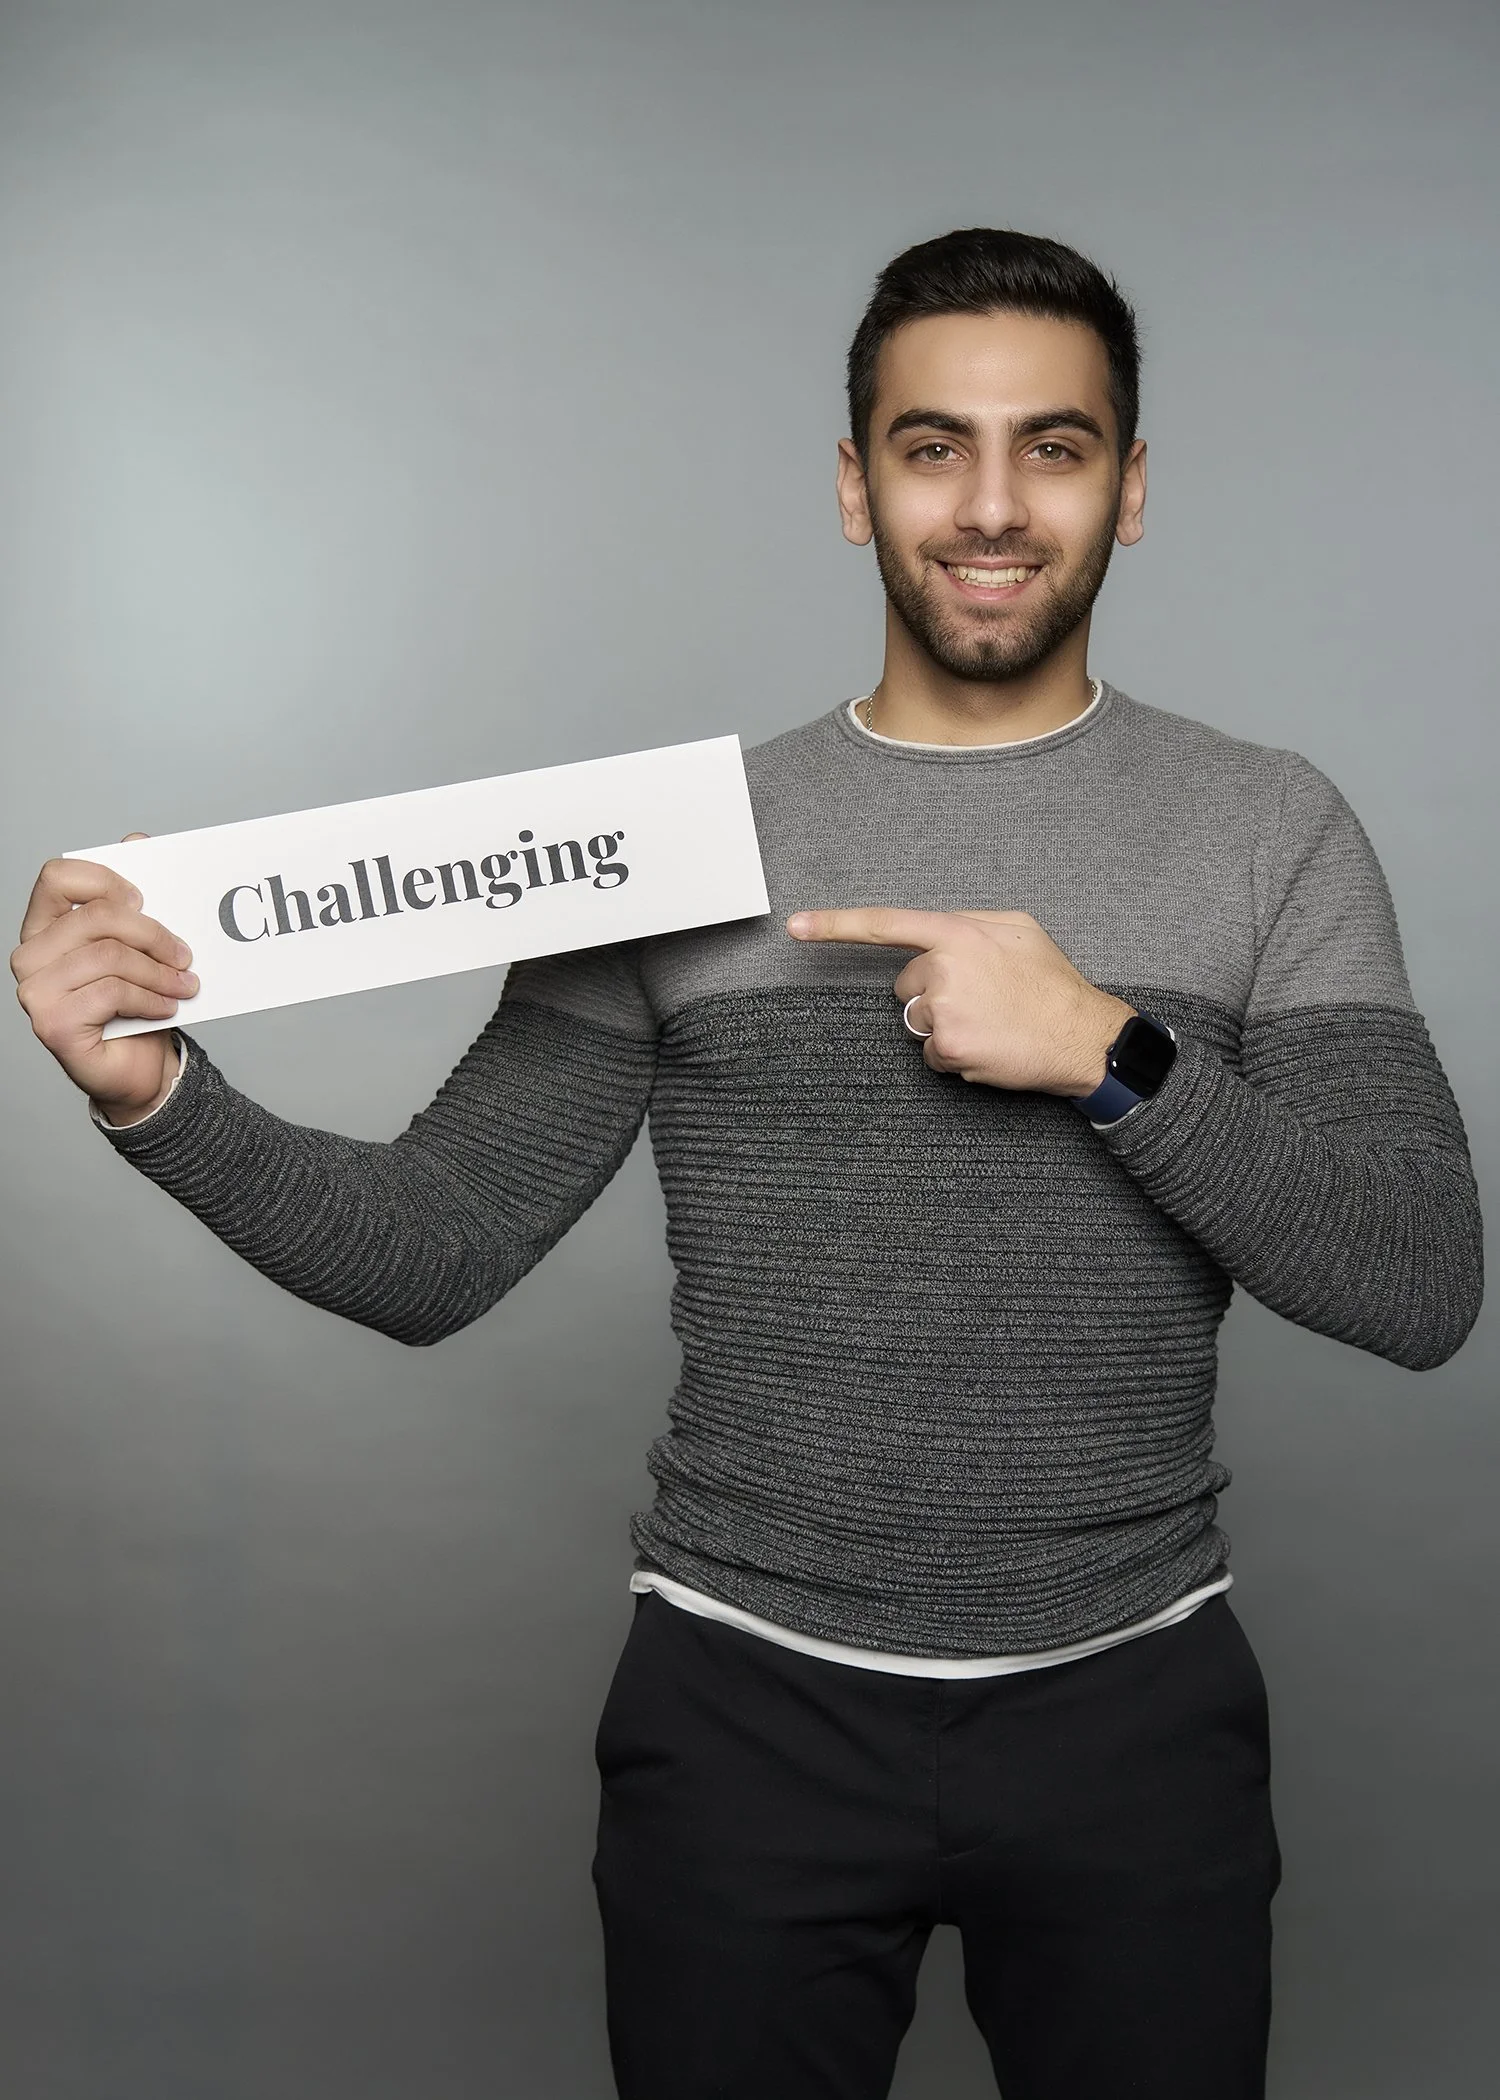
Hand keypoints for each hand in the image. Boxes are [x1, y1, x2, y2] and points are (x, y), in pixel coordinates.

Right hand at [12, 835, 196, 1122]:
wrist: (138, 1069)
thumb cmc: (135, 1004)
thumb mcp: (140, 947)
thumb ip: (134, 899)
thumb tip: (139, 842)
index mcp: (44, 927)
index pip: (58, 876)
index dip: (106, 880)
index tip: (145, 900)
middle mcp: (30, 957)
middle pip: (95, 917)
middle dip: (153, 934)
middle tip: (185, 954)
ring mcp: (35, 992)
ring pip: (109, 957)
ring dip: (159, 972)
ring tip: (185, 985)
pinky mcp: (53, 1024)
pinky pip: (112, 993)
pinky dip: (151, 998)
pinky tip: (167, 1007)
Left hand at [787, 906, 1134, 1095]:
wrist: (1084, 1036)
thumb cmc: (1052, 984)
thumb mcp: (1019, 930)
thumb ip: (970, 924)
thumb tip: (937, 934)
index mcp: (958, 932)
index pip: (885, 925)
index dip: (834, 925)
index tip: (795, 926)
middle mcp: (944, 967)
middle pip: (906, 986)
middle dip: (933, 994)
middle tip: (982, 1000)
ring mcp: (944, 1010)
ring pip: (917, 1022)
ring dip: (945, 1027)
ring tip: (990, 1023)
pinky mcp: (948, 1047)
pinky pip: (931, 1053)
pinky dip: (954, 1055)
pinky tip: (988, 1045)